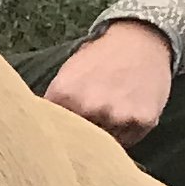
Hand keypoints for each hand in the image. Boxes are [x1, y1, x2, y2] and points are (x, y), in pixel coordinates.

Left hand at [43, 19, 176, 145]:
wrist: (139, 40)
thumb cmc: (99, 58)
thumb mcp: (67, 75)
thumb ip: (55, 103)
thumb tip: (41, 130)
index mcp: (64, 94)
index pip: (52, 130)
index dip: (58, 133)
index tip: (61, 132)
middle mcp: (89, 106)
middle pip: (78, 141)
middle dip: (80, 137)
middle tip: (90, 121)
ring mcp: (117, 115)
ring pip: (104, 145)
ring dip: (104, 138)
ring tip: (110, 113)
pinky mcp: (143, 121)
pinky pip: (128, 142)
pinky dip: (126, 134)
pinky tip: (126, 114)